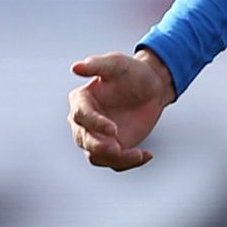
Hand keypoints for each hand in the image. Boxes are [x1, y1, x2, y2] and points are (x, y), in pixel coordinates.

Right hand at [68, 49, 175, 170]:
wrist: (151, 87)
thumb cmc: (131, 72)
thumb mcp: (116, 64)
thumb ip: (96, 65)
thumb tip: (75, 67)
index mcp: (81, 101)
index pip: (80, 116)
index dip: (95, 124)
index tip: (113, 129)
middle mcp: (84, 122)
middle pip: (83, 140)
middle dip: (99, 146)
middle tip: (118, 149)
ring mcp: (97, 137)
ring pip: (97, 156)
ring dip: (114, 159)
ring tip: (137, 155)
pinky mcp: (113, 148)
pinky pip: (115, 162)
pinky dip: (129, 163)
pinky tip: (146, 154)